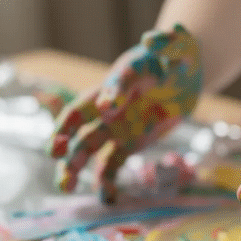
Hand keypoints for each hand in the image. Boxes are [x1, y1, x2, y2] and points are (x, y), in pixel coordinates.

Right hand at [47, 24, 202, 203]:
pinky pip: (111, 165)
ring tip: (65, 186)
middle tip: (55, 153)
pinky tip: (106, 199)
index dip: (107, 96)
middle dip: (65, 137)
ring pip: (87, 148)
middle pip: (80, 123)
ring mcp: (115, 127)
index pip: (106, 87)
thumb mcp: (178, 48)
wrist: (185, 77)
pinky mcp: (127, 144)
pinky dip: (106, 182)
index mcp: (118, 78)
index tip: (109, 109)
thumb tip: (151, 41)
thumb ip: (167, 44)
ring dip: (74, 166)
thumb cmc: (178, 57)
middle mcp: (108, 105)